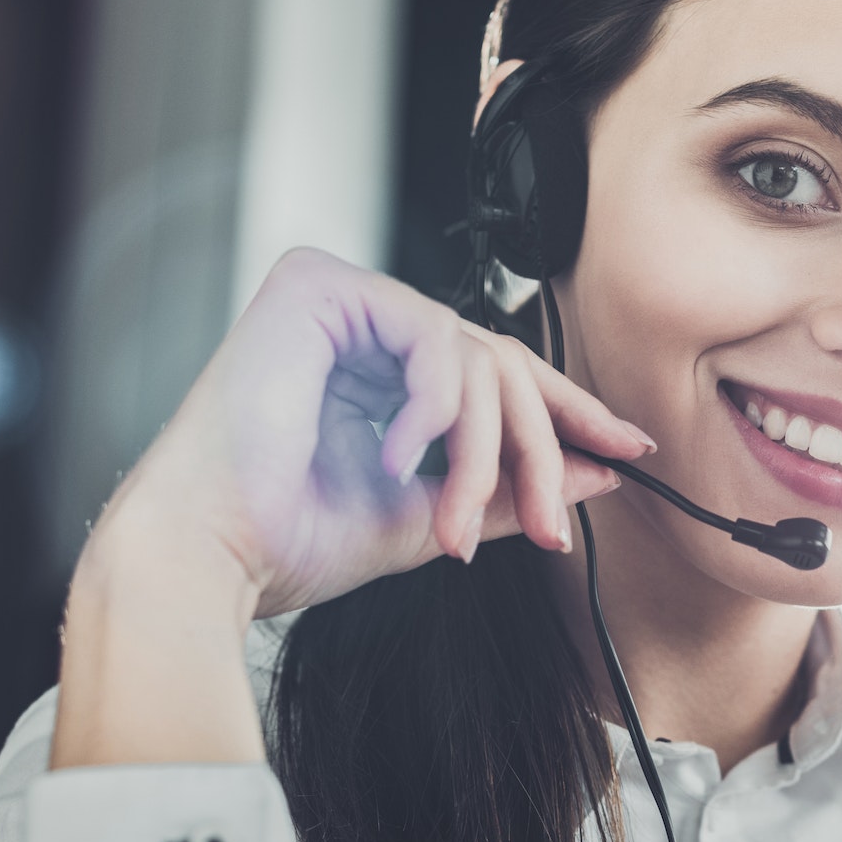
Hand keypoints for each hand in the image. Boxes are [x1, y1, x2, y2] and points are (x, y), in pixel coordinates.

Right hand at [95, 247, 651, 619]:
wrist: (212, 555)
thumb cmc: (291, 542)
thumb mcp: (433, 518)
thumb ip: (508, 490)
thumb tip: (597, 471)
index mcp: (381, 373)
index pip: (496, 374)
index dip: (568, 411)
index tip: (629, 449)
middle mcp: (361, 325)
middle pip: (498, 362)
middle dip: (539, 447)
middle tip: (555, 524)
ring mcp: (339, 299)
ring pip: (472, 355)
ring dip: (483, 452)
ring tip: (457, 524)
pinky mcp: (316, 286)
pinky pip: (428, 333)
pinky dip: (431, 407)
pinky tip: (398, 459)